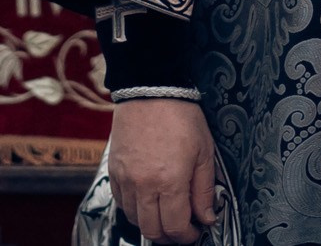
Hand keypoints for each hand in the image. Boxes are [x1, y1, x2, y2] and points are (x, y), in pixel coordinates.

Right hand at [108, 97, 217, 243]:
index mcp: (170, 181)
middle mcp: (144, 185)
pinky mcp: (113, 171)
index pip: (175, 226)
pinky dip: (133, 209)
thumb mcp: (204, 152)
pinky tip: (147, 200)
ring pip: (134, 219)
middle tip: (180, 229)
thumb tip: (207, 217)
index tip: (195, 231)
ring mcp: (125, 179)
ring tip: (165, 214)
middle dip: (169, 236)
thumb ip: (204, 190)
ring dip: (151, 223)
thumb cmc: (180, 116)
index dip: (187, 236)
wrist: (150, 89)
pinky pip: (120, 202)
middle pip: (152, 230)